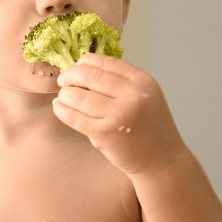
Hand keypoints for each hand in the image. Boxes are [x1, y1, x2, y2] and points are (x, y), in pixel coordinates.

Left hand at [52, 53, 186, 175]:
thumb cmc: (149, 127)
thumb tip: (83, 69)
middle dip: (70, 75)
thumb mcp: (145, 96)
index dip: (85, 62)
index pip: (106, 62)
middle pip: (90, 75)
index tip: (76, 67)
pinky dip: (61, 110)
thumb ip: (121, 82)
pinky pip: (74, 117)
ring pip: (78, 95)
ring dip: (65, 94)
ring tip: (63, 97)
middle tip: (63, 80)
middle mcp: (132, 95)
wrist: (162, 160)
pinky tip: (59, 108)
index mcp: (142, 82)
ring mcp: (119, 115)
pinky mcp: (105, 134)